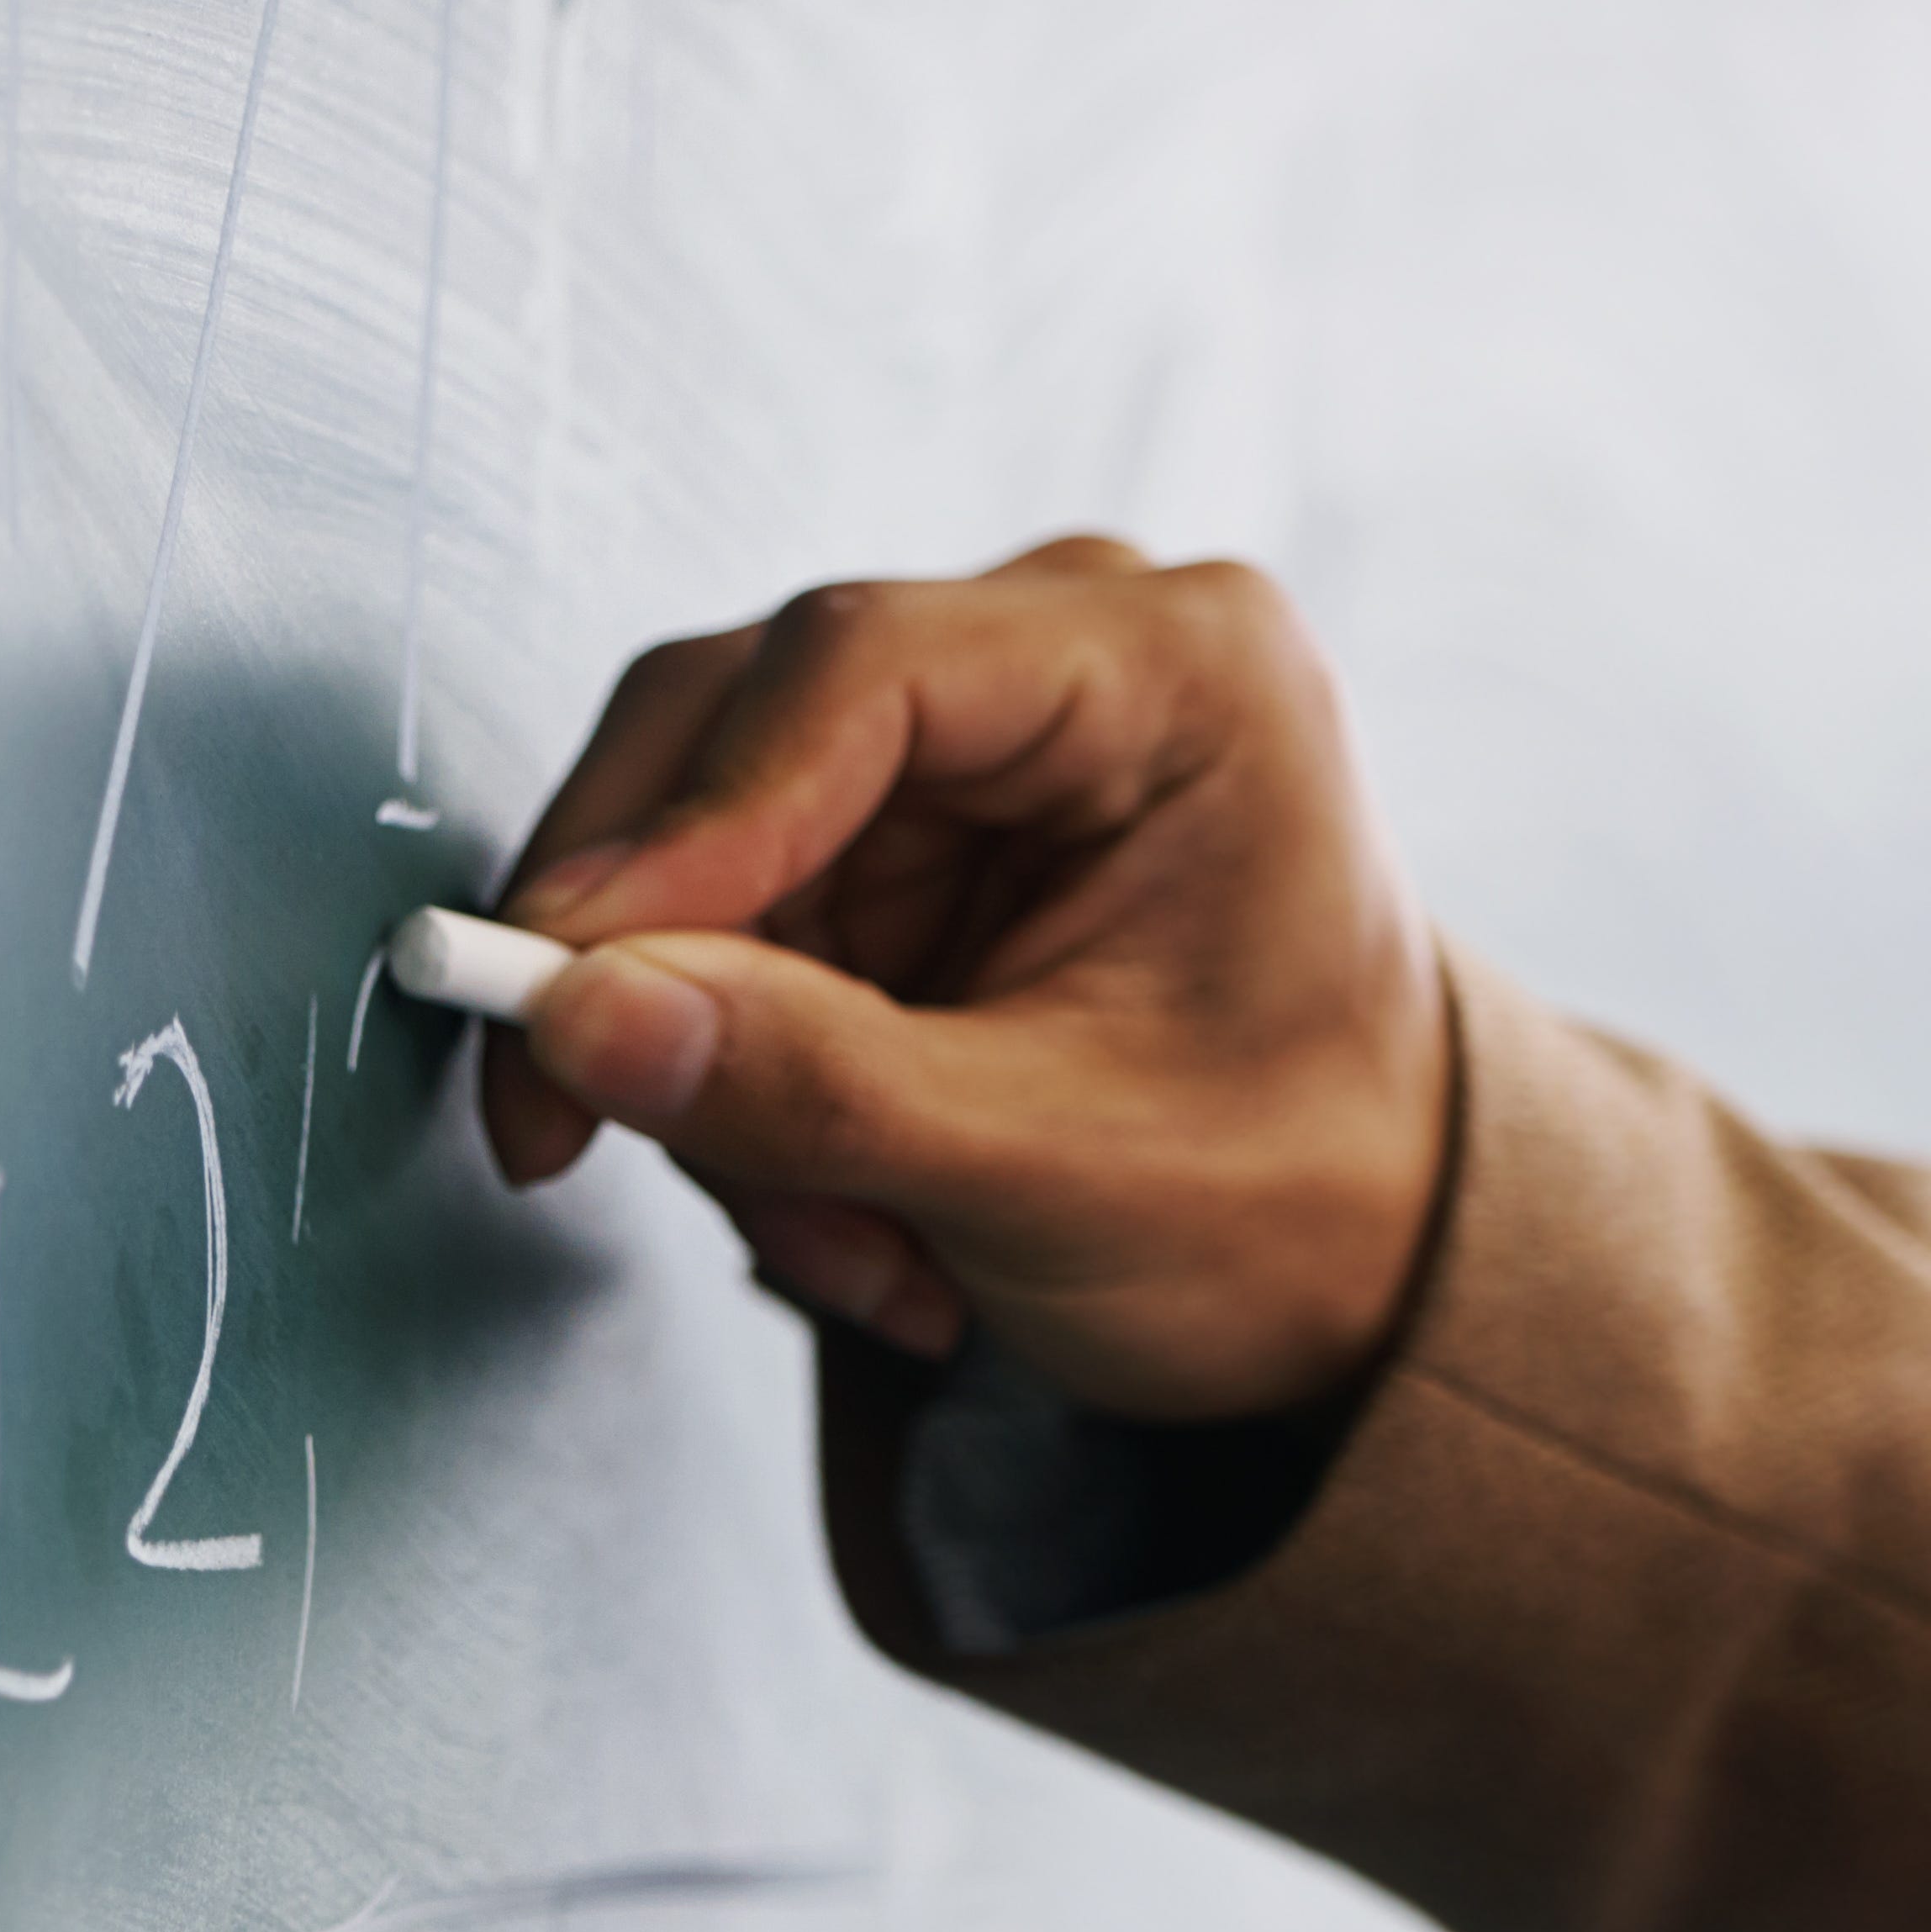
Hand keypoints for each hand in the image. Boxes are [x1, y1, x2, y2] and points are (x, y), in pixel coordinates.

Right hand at [481, 542, 1449, 1423]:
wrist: (1364, 1272)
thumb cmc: (1293, 1201)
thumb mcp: (1059, 1171)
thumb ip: (817, 1090)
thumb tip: (579, 1023)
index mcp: (1174, 667)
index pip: (853, 666)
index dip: (682, 827)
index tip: (565, 985)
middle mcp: (1055, 659)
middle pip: (728, 731)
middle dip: (653, 964)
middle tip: (569, 1133)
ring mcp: (963, 751)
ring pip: (691, 857)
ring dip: (712, 1075)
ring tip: (846, 1244)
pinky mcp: (892, 849)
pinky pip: (716, 942)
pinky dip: (741, 1097)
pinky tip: (856, 1215)